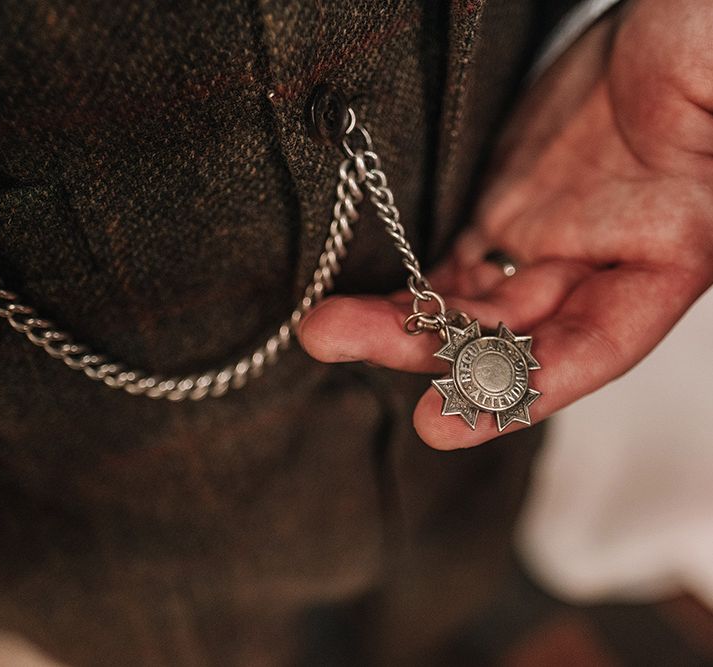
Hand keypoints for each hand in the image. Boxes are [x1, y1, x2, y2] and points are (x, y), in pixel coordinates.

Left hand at [298, 0, 712, 448]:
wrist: (667, 33)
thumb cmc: (706, 60)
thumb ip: (702, 165)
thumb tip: (694, 208)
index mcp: (666, 260)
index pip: (588, 348)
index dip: (519, 391)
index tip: (444, 419)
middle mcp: (595, 268)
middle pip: (508, 336)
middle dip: (428, 352)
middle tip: (345, 342)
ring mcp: (543, 242)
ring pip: (468, 307)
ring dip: (399, 324)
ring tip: (327, 327)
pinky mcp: (503, 213)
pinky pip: (453, 268)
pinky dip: (410, 292)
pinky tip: (361, 305)